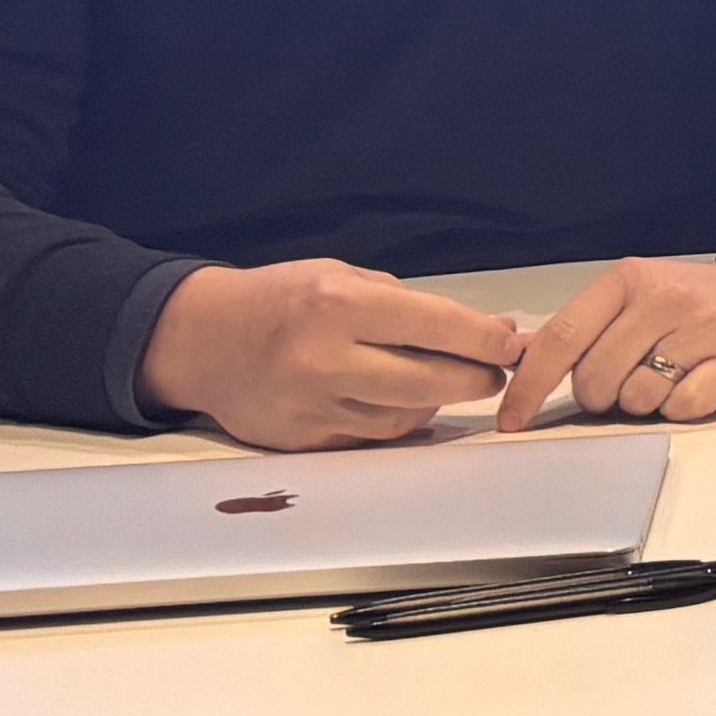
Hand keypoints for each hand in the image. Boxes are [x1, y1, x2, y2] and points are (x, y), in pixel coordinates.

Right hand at [141, 259, 528, 452]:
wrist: (202, 340)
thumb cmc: (282, 298)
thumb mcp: (341, 276)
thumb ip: (409, 305)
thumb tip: (489, 332)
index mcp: (339, 303)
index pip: (435, 325)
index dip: (484, 340)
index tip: (514, 346)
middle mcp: (325, 357)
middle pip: (429, 382)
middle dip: (475, 380)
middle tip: (493, 375)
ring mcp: (313, 404)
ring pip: (405, 416)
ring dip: (438, 402)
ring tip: (448, 382)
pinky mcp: (303, 439)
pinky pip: (372, 436)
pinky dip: (399, 420)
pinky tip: (406, 401)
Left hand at [498, 250, 715, 432]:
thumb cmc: (689, 305)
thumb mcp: (632, 299)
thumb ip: (579, 329)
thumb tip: (515, 360)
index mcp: (627, 281)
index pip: (562, 338)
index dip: (530, 386)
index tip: (512, 421)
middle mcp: (662, 299)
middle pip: (595, 378)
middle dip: (599, 397)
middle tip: (625, 382)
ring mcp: (701, 330)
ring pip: (637, 397)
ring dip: (643, 402)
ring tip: (666, 379)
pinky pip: (682, 408)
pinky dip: (680, 409)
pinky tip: (694, 387)